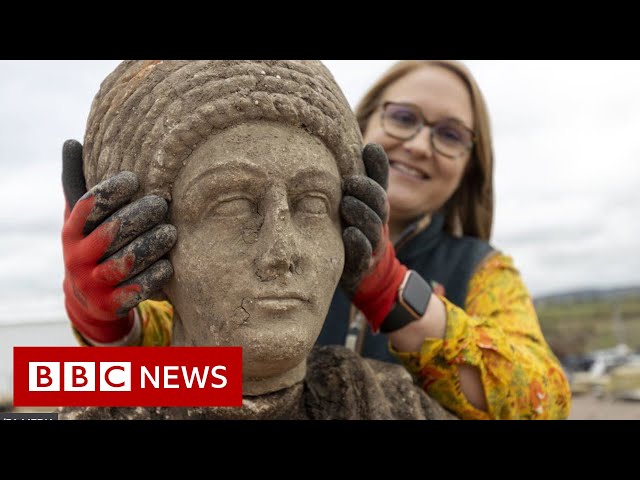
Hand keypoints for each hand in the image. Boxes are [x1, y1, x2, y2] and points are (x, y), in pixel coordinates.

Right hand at [61, 140, 176, 343]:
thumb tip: (72, 140)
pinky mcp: (111, 304)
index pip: (89, 206)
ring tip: (171, 231)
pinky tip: (169, 264)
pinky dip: (153, 276)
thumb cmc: (92, 244)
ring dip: (151, 244)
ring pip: (126, 261)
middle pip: (111, 232)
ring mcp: (94, 283)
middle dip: (139, 216)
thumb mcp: (81, 218)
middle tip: (161, 204)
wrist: (89, 299)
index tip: (135, 179)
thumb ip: (79, 183)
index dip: (111, 191)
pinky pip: (135, 290)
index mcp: (72, 231)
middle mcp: (78, 257)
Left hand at [340, 144, 407, 331]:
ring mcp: (371, 245)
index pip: (380, 183)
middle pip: (379, 204)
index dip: (378, 166)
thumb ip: (365, 177)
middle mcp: (377, 223)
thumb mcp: (360, 204)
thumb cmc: (356, 231)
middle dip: (366, 191)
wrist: (365, 275)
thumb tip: (369, 144)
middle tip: (349, 182)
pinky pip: (361, 254)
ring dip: (360, 214)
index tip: (370, 148)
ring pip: (371, 228)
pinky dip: (357, 244)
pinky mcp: (361, 265)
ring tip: (347, 204)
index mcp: (375, 206)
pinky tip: (350, 234)